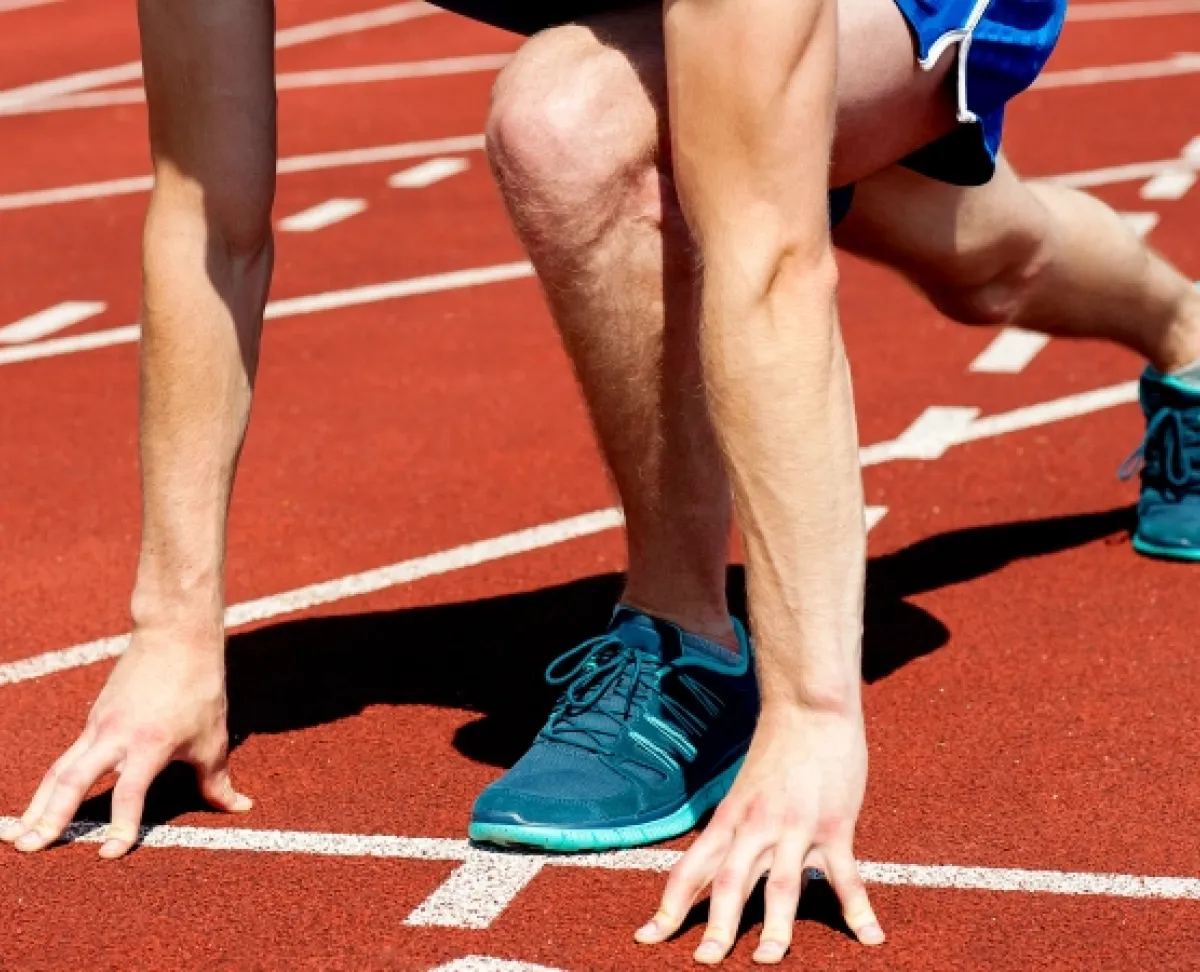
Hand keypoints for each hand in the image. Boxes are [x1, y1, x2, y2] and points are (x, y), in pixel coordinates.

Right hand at [1, 625, 251, 858]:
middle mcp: (116, 736)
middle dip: (50, 817)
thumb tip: (240, 807)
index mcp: (150, 743)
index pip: (129, 791)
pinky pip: (67, 757)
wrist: (176, 635)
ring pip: (61, 770)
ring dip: (38, 804)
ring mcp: (99, 726)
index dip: (121, 824)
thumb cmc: (199, 687)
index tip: (109, 854)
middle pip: (74, 779)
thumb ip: (217, 779)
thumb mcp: (213, 736)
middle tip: (30, 848)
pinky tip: (37, 808)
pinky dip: (51, 785)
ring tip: (17, 838)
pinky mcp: (93, 719)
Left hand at [635, 705, 883, 963]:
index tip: (646, 938)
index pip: (690, 869)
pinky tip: (869, 938)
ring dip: (774, 927)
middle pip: (729, 883)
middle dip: (715, 927)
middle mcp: (756, 827)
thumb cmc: (778, 749)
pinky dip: (856, 909)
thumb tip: (719, 861)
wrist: (809, 708)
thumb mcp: (743, 791)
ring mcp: (796, 828)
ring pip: (781, 885)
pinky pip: (844, 876)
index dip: (668, 906)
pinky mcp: (834, 826)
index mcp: (730, 820)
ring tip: (765, 960)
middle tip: (704, 962)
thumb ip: (736, 828)